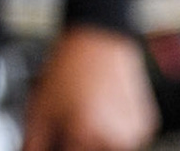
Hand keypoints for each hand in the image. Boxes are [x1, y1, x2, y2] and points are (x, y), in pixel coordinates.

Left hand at [21, 25, 158, 150]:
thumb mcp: (39, 108)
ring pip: (109, 148)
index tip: (54, 142)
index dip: (58, 148)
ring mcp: (134, 134)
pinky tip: (100, 111)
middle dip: (76, 144)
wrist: (97, 40)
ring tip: (84, 117)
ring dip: (95, 141)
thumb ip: (34, 142)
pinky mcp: (145, 126)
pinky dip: (112, 132)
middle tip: (67, 128)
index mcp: (87, 136)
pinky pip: (126, 139)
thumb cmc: (69, 69)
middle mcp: (115, 139)